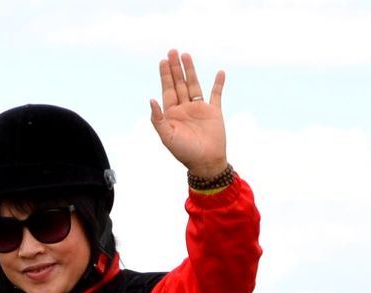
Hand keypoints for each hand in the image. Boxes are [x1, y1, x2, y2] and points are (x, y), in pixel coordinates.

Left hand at [149, 48, 226, 179]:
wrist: (206, 163)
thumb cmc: (184, 152)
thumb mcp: (167, 136)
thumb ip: (157, 119)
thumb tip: (151, 99)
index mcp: (172, 114)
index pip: (167, 90)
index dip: (165, 75)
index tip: (163, 61)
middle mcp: (185, 109)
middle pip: (179, 83)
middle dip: (175, 68)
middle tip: (172, 52)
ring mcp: (199, 109)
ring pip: (194, 85)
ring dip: (190, 70)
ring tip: (186, 55)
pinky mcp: (214, 112)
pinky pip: (216, 94)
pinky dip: (218, 83)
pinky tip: (220, 72)